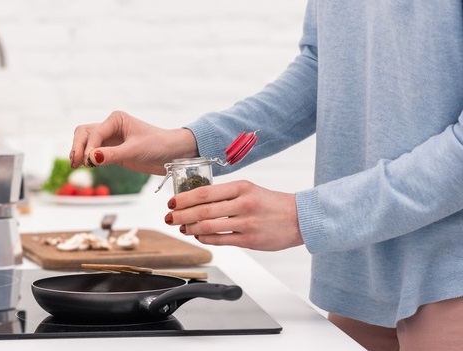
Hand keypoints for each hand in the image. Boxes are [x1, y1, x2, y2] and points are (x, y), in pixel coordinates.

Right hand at [70, 110, 198, 173]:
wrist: (171, 154)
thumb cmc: (157, 145)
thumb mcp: (135, 150)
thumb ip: (112, 154)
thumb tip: (92, 158)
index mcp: (115, 119)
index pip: (94, 133)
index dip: (89, 147)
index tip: (90, 162)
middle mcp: (110, 126)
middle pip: (83, 133)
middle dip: (78, 147)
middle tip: (76, 163)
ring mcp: (109, 139)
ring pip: (85, 142)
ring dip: (79, 152)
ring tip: (76, 166)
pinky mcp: (111, 151)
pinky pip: (93, 153)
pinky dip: (87, 158)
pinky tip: (85, 166)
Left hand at [164, 180, 303, 250]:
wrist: (300, 218)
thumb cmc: (272, 203)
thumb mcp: (249, 189)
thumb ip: (226, 194)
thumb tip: (197, 200)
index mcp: (241, 187)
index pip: (204, 192)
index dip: (184, 198)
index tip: (172, 202)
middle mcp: (243, 203)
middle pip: (202, 210)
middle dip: (181, 215)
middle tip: (169, 217)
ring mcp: (246, 223)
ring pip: (209, 226)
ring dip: (190, 228)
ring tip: (181, 227)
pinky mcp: (250, 240)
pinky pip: (220, 240)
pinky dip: (205, 239)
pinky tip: (198, 236)